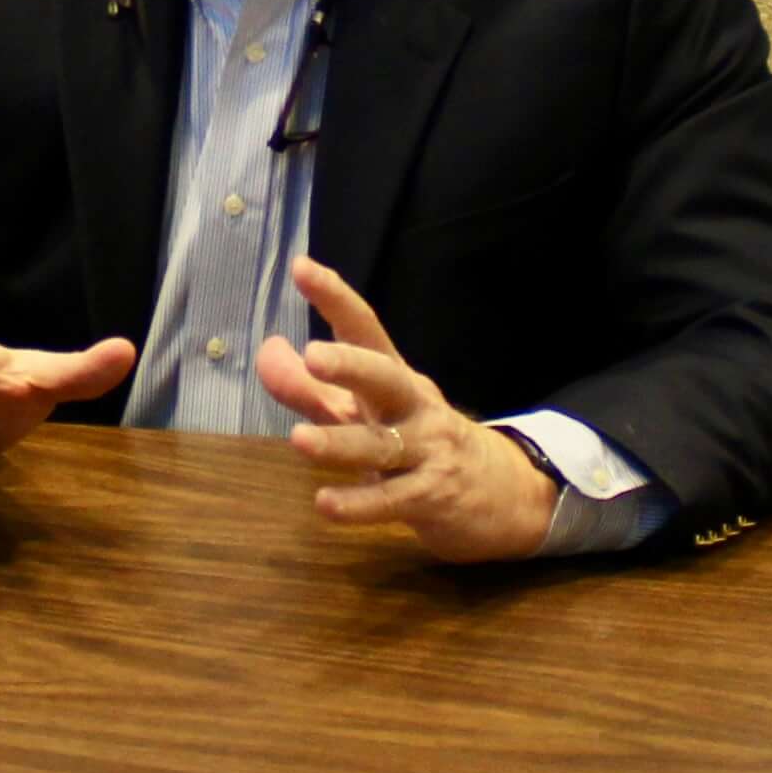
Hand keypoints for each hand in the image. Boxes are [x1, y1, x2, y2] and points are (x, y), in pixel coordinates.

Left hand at [253, 258, 559, 564]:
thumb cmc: (420, 444)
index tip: (302, 268)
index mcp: (394, 378)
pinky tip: (326, 504)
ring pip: (381, 444)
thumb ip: (310, 389)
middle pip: (385, 378)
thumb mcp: (366, 414)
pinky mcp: (431, 497)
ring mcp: (426, 451)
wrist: (505, 493)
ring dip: (339, 442)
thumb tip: (265, 352)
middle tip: (313, 355)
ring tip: (299, 439)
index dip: (335, 298)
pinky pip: (392, 499)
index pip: (365, 330)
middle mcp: (412, 406)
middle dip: (351, 365)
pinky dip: (359, 504)